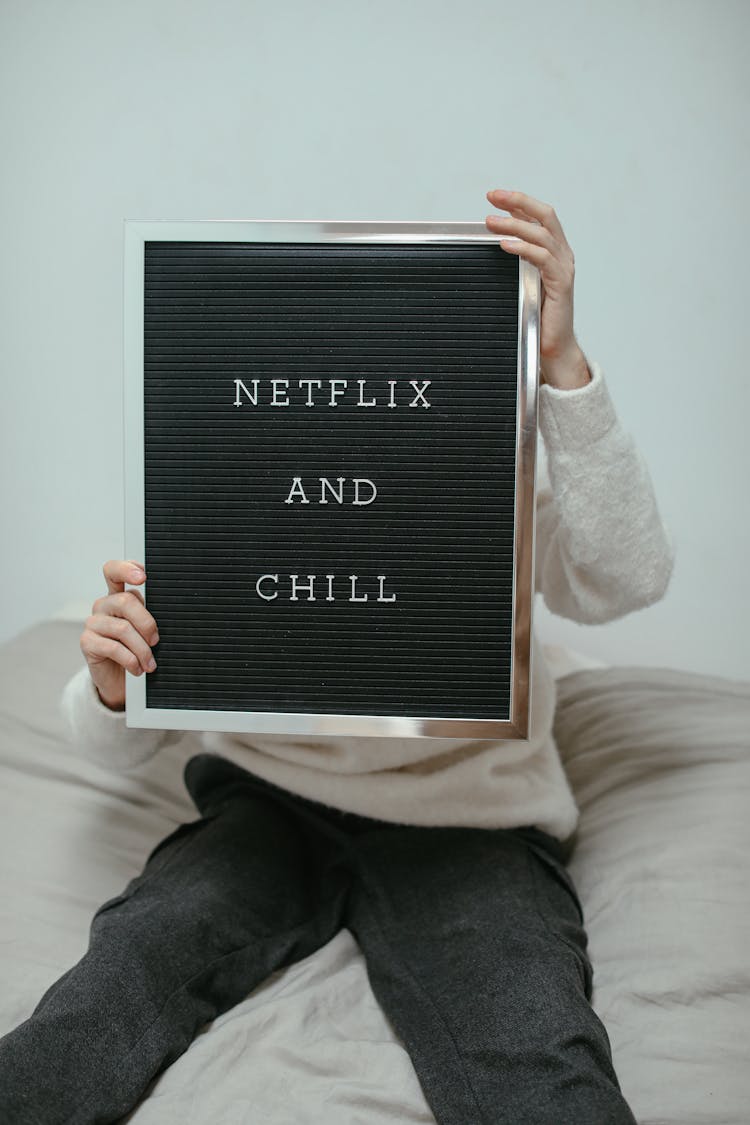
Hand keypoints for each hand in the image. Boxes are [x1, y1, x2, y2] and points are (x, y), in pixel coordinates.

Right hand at [79, 560, 159, 710]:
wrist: (119, 680)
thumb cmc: (136, 650)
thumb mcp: (146, 631)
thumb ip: (150, 616)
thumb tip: (171, 614)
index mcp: (118, 596)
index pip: (114, 571)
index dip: (126, 569)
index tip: (142, 577)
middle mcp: (104, 605)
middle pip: (126, 600)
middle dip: (147, 623)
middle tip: (156, 641)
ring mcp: (93, 622)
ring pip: (123, 628)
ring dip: (142, 649)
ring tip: (149, 663)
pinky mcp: (87, 642)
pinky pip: (113, 647)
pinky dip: (131, 660)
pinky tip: (136, 668)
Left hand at [485, 189, 589, 389]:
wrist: (552, 348)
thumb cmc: (535, 319)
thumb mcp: (520, 284)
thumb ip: (513, 265)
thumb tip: (487, 248)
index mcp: (553, 251)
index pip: (538, 217)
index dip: (518, 202)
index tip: (493, 196)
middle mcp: (562, 255)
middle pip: (545, 215)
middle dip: (518, 202)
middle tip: (492, 197)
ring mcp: (563, 268)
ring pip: (541, 234)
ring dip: (514, 224)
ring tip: (490, 221)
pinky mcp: (561, 284)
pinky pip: (542, 258)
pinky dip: (523, 248)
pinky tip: (505, 244)